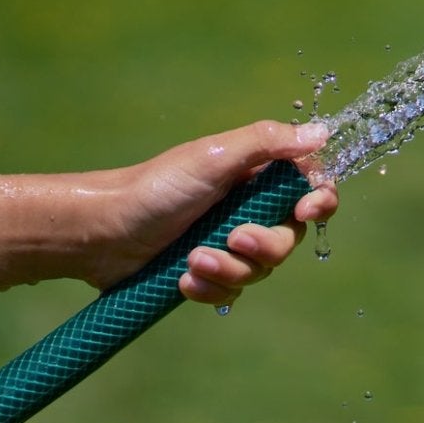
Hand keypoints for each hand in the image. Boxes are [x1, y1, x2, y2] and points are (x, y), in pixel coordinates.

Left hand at [88, 120, 339, 308]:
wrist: (100, 233)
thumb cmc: (156, 187)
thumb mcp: (213, 157)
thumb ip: (267, 142)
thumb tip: (323, 132)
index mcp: (256, 175)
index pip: (310, 187)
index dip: (319, 201)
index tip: (305, 210)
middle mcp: (249, 209)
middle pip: (290, 236)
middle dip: (264, 245)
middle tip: (232, 239)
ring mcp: (229, 243)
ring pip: (261, 269)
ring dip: (229, 269)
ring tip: (191, 261)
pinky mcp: (208, 272)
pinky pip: (232, 290)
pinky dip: (211, 288)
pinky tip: (183, 281)